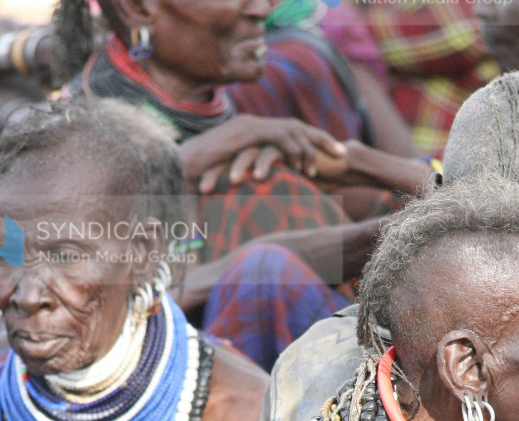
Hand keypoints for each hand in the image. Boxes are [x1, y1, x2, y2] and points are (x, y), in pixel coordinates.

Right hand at [180, 114, 345, 191]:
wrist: (174, 171)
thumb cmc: (197, 181)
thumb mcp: (229, 180)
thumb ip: (247, 182)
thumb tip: (263, 197)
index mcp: (251, 133)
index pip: (287, 133)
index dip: (311, 143)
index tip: (331, 156)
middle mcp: (252, 125)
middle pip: (296, 126)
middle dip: (321, 138)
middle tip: (344, 152)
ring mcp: (248, 127)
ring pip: (291, 129)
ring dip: (311, 146)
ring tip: (325, 164)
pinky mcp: (244, 133)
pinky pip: (277, 136)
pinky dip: (294, 148)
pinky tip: (305, 164)